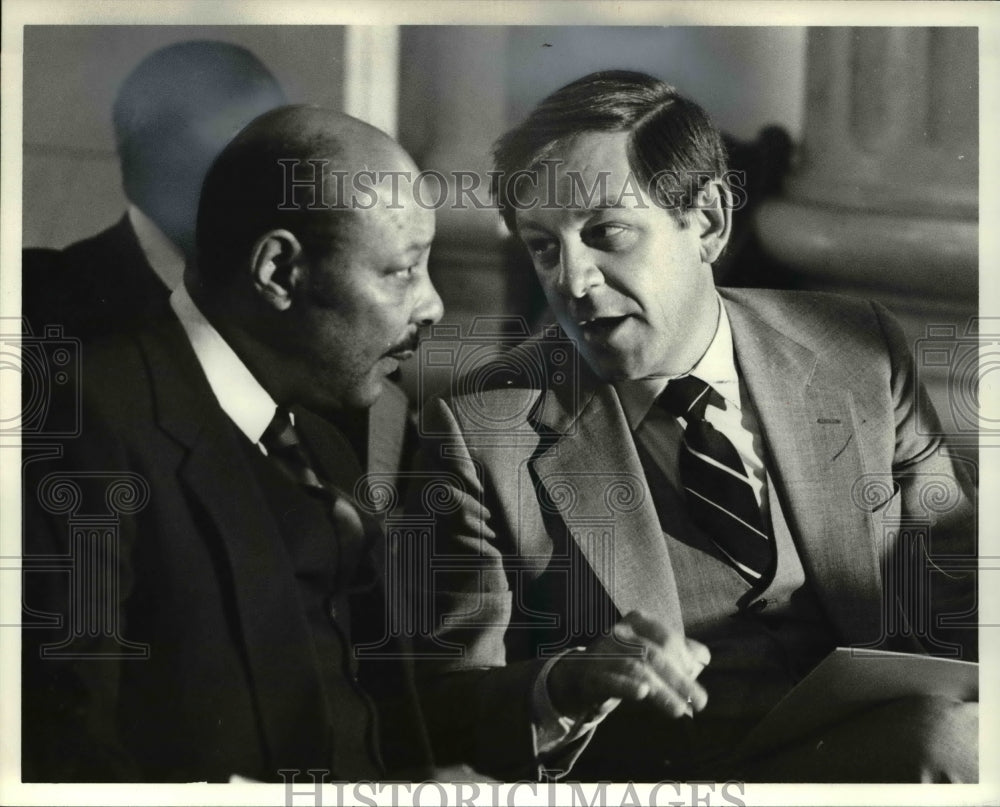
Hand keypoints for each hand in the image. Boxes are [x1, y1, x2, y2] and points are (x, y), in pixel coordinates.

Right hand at [547, 610, 709, 721]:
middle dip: (679, 679)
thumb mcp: (652, 653)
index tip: (696, 675)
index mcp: (636, 622)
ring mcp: (603, 654)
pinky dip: (626, 686)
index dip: (683, 657)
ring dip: (661, 691)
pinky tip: (642, 693)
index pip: (665, 637)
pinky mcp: (591, 676)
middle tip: (701, 701)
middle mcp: (618, 633)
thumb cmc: (624, 662)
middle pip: (654, 654)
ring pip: (636, 670)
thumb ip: (678, 653)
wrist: (581, 677)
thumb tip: (704, 656)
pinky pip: (610, 680)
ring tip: (680, 710)